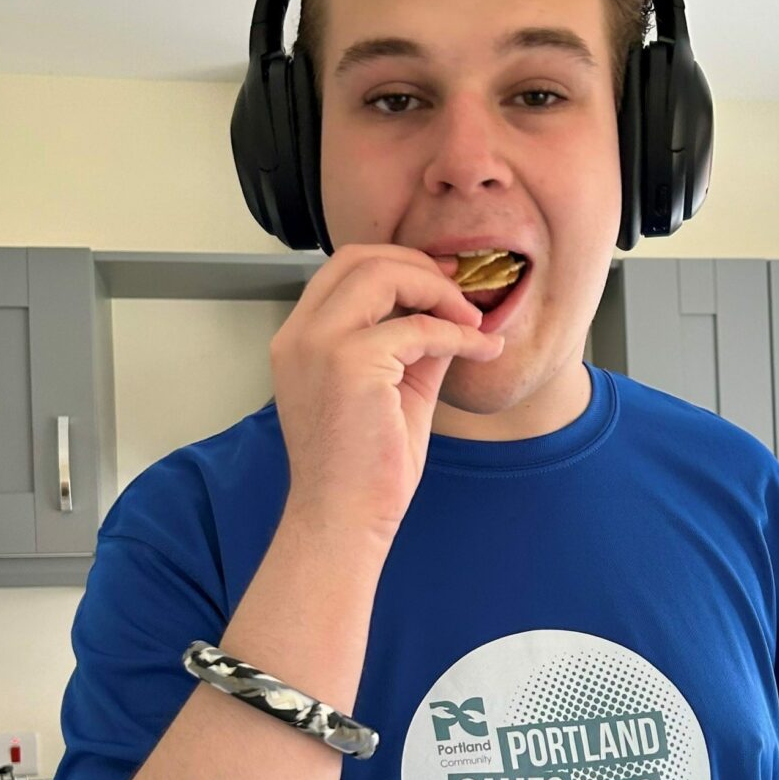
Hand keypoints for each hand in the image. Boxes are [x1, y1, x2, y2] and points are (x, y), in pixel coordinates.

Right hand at [269, 243, 504, 544]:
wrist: (344, 521)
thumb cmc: (362, 470)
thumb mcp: (393, 390)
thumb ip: (413, 346)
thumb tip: (451, 313)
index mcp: (300, 340)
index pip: (343, 270)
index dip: (397, 263)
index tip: (443, 279)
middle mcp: (300, 335)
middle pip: (359, 258)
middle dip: (419, 265)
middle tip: (462, 291)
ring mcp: (319, 346)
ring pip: (383, 275)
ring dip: (438, 291)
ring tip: (470, 321)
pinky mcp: (350, 364)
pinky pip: (418, 327)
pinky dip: (456, 334)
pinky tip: (478, 349)